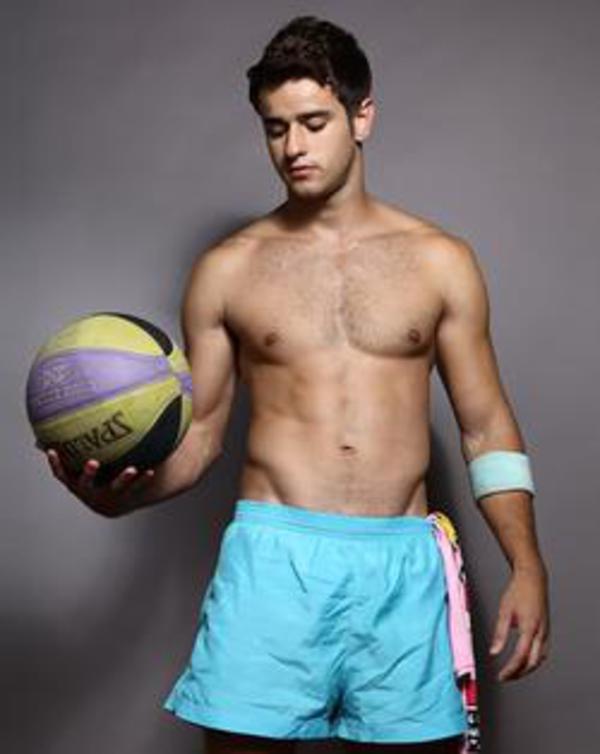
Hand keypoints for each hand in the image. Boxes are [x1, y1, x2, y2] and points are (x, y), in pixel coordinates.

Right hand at [43, 447, 154, 517]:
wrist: (113, 505)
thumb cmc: (95, 478)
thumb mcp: (82, 468)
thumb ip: (73, 451)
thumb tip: (59, 428)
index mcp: (77, 485)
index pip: (61, 475)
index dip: (55, 464)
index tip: (52, 451)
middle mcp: (91, 494)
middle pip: (86, 485)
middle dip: (88, 474)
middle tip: (93, 462)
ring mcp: (108, 498)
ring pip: (116, 489)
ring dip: (123, 479)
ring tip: (132, 469)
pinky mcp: (125, 500)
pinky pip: (135, 490)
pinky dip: (142, 481)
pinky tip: (150, 471)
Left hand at [489, 562, 550, 681]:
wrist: (533, 578)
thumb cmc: (518, 591)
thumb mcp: (504, 611)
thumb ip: (499, 633)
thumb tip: (493, 652)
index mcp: (530, 628)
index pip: (520, 657)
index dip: (511, 670)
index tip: (501, 676)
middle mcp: (541, 633)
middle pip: (533, 663)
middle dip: (519, 673)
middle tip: (505, 677)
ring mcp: (545, 632)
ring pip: (539, 659)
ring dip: (526, 668)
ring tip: (512, 671)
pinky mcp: (545, 629)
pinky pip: (542, 651)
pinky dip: (533, 659)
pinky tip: (524, 659)